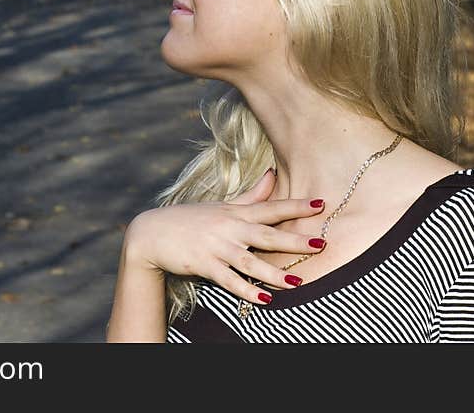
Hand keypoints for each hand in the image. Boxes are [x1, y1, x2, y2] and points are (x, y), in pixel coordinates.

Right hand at [124, 169, 325, 305]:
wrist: (152, 233)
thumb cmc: (190, 218)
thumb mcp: (222, 205)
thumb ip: (251, 195)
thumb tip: (273, 174)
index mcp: (236, 213)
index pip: (271, 207)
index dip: (296, 206)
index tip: (321, 203)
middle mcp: (229, 228)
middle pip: (267, 234)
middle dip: (294, 240)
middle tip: (322, 243)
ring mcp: (216, 247)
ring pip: (250, 261)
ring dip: (274, 273)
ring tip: (298, 282)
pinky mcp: (204, 265)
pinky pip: (229, 280)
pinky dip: (247, 290)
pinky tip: (265, 299)